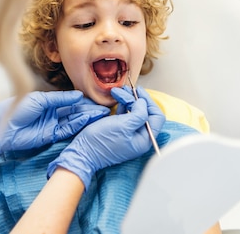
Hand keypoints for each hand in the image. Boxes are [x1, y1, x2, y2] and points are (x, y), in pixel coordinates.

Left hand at [0, 91, 109, 165]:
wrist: (2, 127)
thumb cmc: (17, 108)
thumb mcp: (40, 99)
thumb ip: (60, 98)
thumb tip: (78, 96)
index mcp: (50, 101)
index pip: (71, 101)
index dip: (84, 101)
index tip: (98, 99)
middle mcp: (54, 113)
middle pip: (75, 111)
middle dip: (89, 110)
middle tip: (105, 109)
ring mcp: (53, 124)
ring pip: (74, 120)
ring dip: (87, 118)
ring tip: (101, 115)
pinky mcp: (51, 135)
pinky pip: (67, 129)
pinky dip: (77, 125)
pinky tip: (87, 120)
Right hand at [47, 87, 164, 189]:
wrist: (83, 151)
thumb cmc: (102, 141)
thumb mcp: (124, 125)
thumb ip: (139, 113)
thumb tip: (143, 103)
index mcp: (145, 139)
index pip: (156, 117)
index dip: (148, 102)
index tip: (139, 92)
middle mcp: (139, 137)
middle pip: (145, 113)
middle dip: (136, 99)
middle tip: (126, 90)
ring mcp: (129, 133)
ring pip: (134, 112)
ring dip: (128, 100)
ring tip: (118, 91)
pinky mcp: (120, 130)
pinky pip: (126, 114)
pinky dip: (123, 105)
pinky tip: (117, 99)